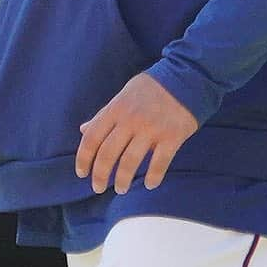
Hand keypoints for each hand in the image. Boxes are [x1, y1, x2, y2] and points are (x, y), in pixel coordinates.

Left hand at [75, 72, 198, 194]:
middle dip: (100, 174)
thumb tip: (84, 130)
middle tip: (98, 188)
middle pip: (108, 153)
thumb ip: (104, 115)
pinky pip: (159, 163)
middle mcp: (130, 120)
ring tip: (120, 189)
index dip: (84, 157)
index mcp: (116, 108)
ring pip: (130, 161)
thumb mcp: (123, 95)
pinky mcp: (172, 137)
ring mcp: (151, 129)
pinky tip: (148, 184)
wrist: (185, 78)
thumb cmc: (150, 88)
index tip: (81, 173)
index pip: (93, 137)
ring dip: (122, 179)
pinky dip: (153, 177)